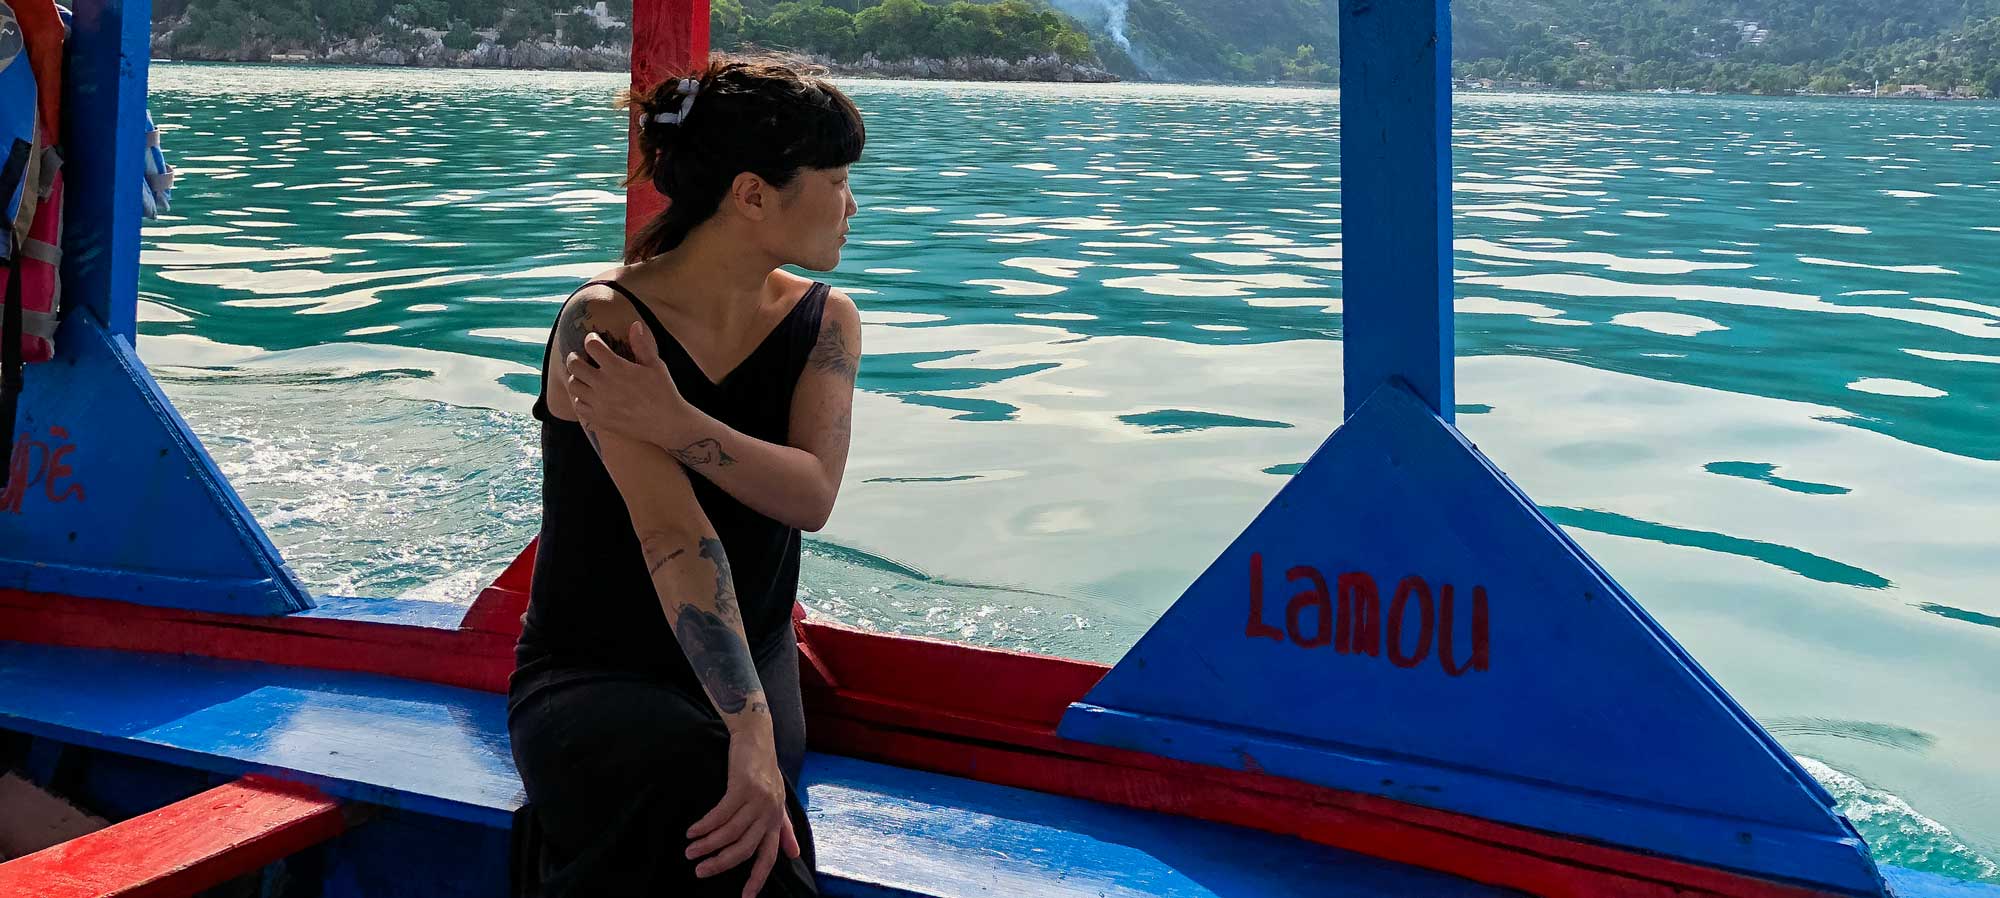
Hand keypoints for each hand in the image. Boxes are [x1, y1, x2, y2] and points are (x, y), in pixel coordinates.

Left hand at [564, 320, 684, 443]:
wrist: (667, 424)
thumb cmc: (664, 392)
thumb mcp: (655, 365)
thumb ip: (641, 345)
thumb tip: (635, 324)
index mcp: (617, 368)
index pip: (591, 346)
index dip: (591, 339)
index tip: (594, 339)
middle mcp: (604, 384)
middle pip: (574, 364)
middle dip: (575, 357)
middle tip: (580, 357)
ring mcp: (599, 403)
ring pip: (573, 384)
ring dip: (576, 377)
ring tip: (584, 376)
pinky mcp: (599, 418)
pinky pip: (578, 405)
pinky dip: (580, 398)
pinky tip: (589, 395)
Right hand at [686, 728, 801, 895]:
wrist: (757, 736)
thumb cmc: (764, 770)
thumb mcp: (777, 801)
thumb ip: (784, 828)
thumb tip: (793, 855)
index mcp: (775, 820)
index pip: (768, 856)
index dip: (757, 878)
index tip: (745, 897)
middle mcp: (769, 812)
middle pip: (744, 848)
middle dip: (720, 863)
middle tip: (699, 871)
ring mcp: (757, 799)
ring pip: (729, 832)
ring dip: (707, 844)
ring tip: (690, 850)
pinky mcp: (743, 786)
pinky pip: (721, 813)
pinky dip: (705, 825)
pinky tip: (693, 830)